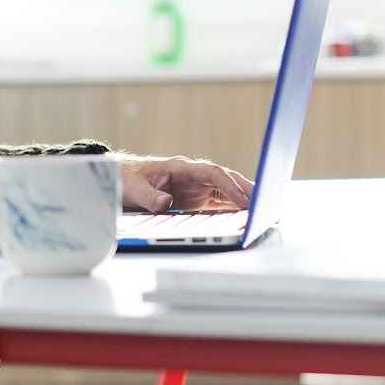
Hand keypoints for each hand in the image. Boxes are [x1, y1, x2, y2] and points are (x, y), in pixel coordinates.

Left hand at [120, 155, 252, 212]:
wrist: (119, 179)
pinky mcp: (194, 199)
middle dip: (246, 190)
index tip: (242, 200)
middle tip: (265, 205)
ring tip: (263, 212)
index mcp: (182, 168)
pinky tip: (245, 217)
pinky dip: (233, 208)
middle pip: (226, 179)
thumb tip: (166, 203)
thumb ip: (149, 197)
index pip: (213, 172)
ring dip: (244, 199)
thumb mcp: (133, 189)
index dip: (230, 185)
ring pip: (226, 191)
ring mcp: (195, 188)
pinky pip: (218, 202)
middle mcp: (193, 176)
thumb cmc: (126, 178)